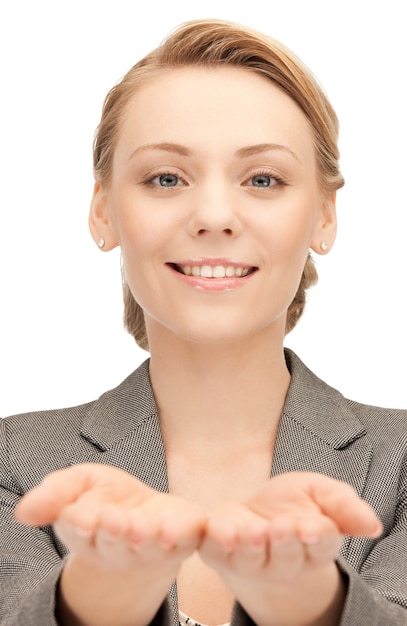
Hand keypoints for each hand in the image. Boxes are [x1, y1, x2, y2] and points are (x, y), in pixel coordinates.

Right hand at [15, 463, 204, 572]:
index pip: (81, 530)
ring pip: (149, 546)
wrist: (145, 512)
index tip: (81, 517)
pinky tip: (177, 529)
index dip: (81, 523)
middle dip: (114, 531)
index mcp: (88, 533)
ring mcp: (153, 546)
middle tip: (112, 520)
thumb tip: (23, 511)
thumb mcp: (76, 485)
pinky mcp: (183, 538)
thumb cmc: (106, 499)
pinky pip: (184, 540)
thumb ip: (53, 495)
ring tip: (143, 526)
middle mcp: (119, 547)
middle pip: (115, 542)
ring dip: (146, 536)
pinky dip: (181, 535)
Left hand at [198, 472, 382, 624]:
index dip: (318, 537)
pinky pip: (213, 550)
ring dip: (250, 546)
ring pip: (251, 559)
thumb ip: (344, 506)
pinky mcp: (218, 552)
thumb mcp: (321, 493)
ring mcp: (249, 560)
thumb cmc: (290, 504)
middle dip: (285, 543)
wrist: (253, 513)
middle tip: (282, 528)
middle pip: (287, 556)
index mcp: (314, 546)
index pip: (321, 544)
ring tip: (253, 531)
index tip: (314, 528)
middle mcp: (283, 561)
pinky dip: (213, 540)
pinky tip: (216, 530)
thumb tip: (373, 526)